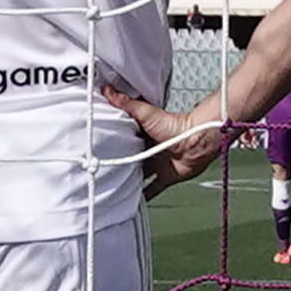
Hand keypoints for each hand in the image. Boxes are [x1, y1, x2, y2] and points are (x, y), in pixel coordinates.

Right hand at [105, 85, 227, 195]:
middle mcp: (148, 149)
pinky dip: (144, 196)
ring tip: (110, 188)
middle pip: (128, 159)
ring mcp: (157, 164)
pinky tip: (132, 201)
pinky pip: (152, 189)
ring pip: (138, 175)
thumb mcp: (145, 113)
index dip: (110, 143)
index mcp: (142, 133)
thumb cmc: (174, 125)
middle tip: (100, 173)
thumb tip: (107, 89)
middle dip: (117, 164)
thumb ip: (126, 104)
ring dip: (127, 180)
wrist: (195, 141)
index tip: (95, 149)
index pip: (121, 138)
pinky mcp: (165, 177)